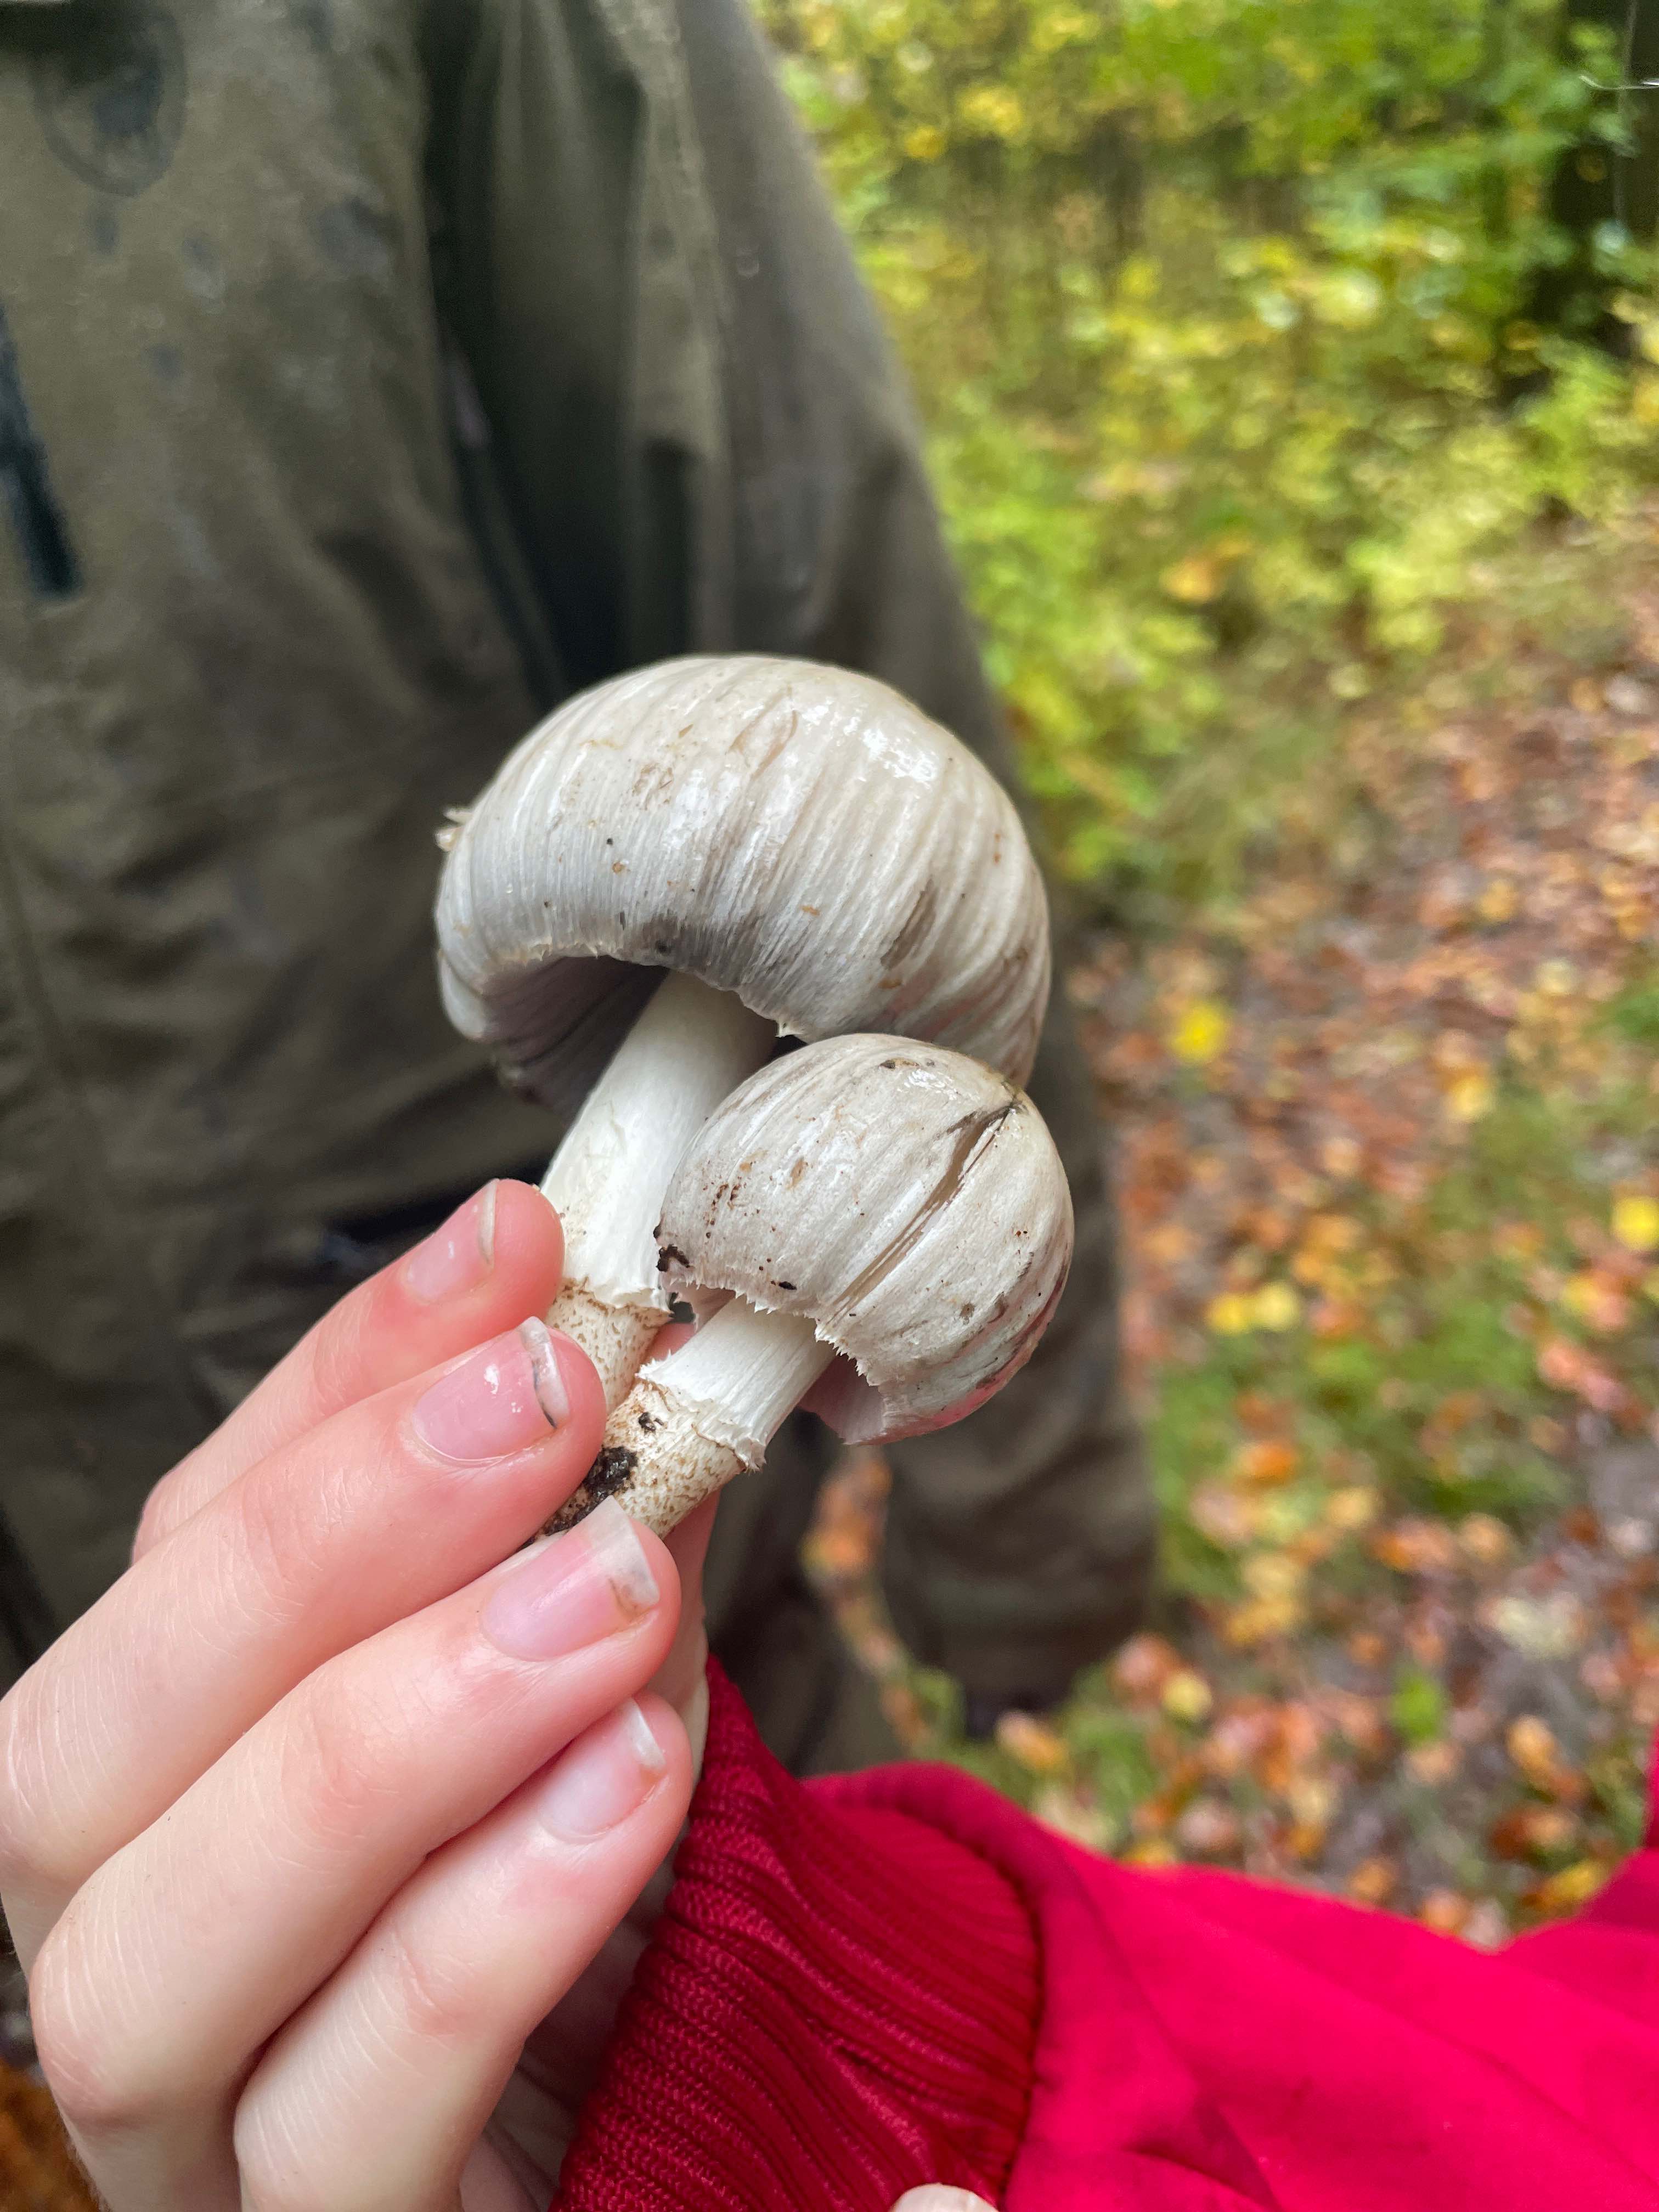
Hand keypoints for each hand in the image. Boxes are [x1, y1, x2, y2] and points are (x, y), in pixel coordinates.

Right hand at [0, 1181, 709, 2211]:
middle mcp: (121, 1949)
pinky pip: (336, 2131)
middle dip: (311, 1547)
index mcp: (161, 1780)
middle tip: (552, 1404)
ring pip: (146, 1965)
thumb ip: (565, 1523)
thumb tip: (582, 1313)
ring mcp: (192, 2137)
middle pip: (68, 1764)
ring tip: (609, 1591)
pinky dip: (477, 1930)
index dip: (330, 1389)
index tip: (513, 1250)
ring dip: (385, 1736)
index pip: (170, 1561)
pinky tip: (626, 1780)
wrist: (702, 2140)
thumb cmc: (613, 1873)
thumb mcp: (593, 1662)